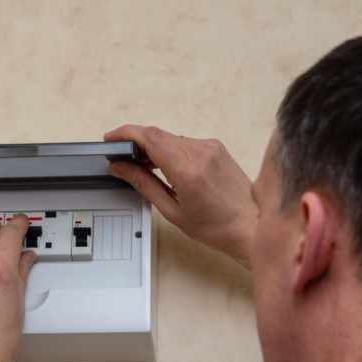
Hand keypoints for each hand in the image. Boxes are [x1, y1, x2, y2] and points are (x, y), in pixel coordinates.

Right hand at [105, 125, 256, 268]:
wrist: (250, 226)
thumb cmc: (216, 226)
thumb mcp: (171, 210)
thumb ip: (143, 183)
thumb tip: (120, 168)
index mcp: (187, 169)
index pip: (149, 137)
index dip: (125, 134)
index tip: (111, 138)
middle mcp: (201, 151)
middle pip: (157, 135)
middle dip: (136, 143)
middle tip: (123, 159)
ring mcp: (211, 147)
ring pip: (170, 138)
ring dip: (153, 147)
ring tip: (143, 166)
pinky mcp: (216, 147)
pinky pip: (185, 142)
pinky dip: (170, 150)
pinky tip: (165, 166)